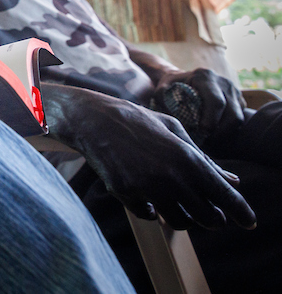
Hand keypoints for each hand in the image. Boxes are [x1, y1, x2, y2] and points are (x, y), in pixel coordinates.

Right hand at [59, 90, 254, 230]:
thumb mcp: (175, 131)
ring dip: (184, 219)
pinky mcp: (126, 194)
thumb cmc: (138, 120)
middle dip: (213, 219)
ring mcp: (147, 187)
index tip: (249, 222)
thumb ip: (205, 158)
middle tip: (210, 214)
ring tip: (178, 206)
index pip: (225, 196)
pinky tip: (148, 198)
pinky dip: (152, 211)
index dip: (242, 213)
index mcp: (188, 158)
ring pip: (180, 223)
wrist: (94, 119)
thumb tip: (233, 180)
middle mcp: (171, 177)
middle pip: (208, 218)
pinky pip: (148, 216)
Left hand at [153, 67, 245, 144]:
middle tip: (207, 139)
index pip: (216, 102)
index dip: (212, 120)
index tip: (202, 132)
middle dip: (221, 131)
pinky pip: (240, 118)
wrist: (183, 79)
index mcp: (204, 77)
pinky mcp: (239, 99)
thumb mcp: (162, 88)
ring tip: (211, 138)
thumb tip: (173, 116)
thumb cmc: (172, 86)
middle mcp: (223, 82)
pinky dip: (229, 129)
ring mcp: (234, 90)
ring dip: (226, 132)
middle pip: (233, 113)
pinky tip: (216, 132)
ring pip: (239, 118)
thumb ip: (162, 98)